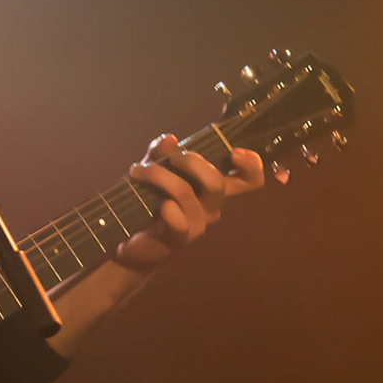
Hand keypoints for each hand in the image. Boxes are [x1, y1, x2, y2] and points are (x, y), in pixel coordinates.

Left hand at [112, 134, 267, 272]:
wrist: (130, 242)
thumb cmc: (148, 202)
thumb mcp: (152, 170)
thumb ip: (160, 153)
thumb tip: (169, 139)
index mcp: (213, 189)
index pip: (249, 181)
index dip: (252, 166)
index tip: (235, 152)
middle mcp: (211, 207)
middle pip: (217, 182)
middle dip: (190, 162)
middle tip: (168, 158)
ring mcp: (197, 225)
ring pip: (185, 192)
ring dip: (158, 175)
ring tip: (137, 171)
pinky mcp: (178, 239)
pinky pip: (177, 220)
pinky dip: (165, 207)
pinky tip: (154, 204)